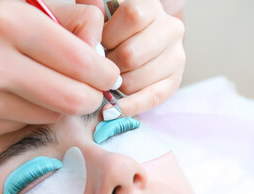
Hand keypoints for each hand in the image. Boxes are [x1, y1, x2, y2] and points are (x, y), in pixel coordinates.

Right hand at [0, 0, 119, 134]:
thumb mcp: (25, 8)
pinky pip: (30, 124)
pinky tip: (22, 96)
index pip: (79, 60)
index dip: (104, 73)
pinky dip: (38, 112)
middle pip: (72, 98)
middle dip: (93, 97)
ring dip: (63, 104)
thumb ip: (71, 21)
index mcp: (8, 23)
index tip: (109, 75)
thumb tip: (102, 53)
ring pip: (54, 114)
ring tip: (49, 86)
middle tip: (93, 90)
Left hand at [78, 0, 184, 116]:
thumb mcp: (103, 13)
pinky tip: (113, 109)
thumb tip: (90, 11)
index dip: (108, 34)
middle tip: (100, 67)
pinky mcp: (176, 80)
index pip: (132, 17)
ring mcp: (177, 56)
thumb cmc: (116, 29)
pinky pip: (151, 98)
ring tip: (109, 78)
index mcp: (152, 7)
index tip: (98, 43)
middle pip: (131, 55)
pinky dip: (129, 106)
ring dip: (115, 84)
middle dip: (108, 65)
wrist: (141, 40)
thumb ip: (93, 10)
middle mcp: (171, 29)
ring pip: (136, 80)